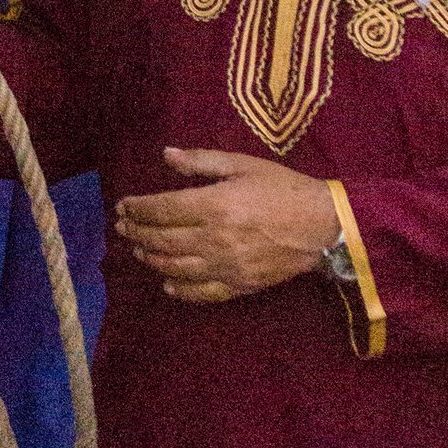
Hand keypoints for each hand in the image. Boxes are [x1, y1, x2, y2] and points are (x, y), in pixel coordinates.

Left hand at [116, 147, 338, 302]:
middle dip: (137, 232)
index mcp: (215, 205)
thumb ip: (202, 161)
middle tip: (123, 228)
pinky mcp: (240, 285)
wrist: (324, 225)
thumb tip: (165, 155)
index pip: (162, 209)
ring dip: (152, 258)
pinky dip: (180, 290)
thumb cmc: (283, 188)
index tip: (124, 206)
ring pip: (176, 267)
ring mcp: (227, 266)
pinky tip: (168, 283)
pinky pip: (202, 293)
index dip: (138, 208)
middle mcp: (215, 239)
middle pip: (162, 239)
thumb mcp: (243, 164)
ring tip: (140, 249)